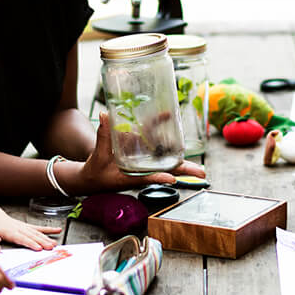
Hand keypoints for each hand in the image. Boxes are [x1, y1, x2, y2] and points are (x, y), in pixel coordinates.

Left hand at [0, 216, 60, 250]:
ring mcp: (24, 227)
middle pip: (32, 236)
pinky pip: (39, 228)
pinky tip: (57, 230)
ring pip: (37, 232)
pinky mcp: (27, 226)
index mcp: (9, 231)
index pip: (22, 238)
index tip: (38, 248)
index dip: (31, 243)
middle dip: (42, 242)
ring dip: (46, 238)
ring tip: (54, 244)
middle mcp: (19, 228)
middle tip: (51, 247)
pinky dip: (49, 229)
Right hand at [82, 111, 206, 189]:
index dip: (159, 177)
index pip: (146, 177)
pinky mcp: (141, 154)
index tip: (172, 179)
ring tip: (196, 150)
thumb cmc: (95, 172)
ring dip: (181, 154)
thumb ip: (103, 136)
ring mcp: (143, 162)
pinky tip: (167, 117)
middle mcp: (141, 171)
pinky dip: (160, 129)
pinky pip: (155, 142)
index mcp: (129, 177)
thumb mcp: (98, 156)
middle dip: (184, 171)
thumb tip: (105, 115)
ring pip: (165, 158)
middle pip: (166, 170)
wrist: (92, 178)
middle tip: (201, 172)